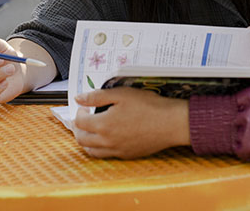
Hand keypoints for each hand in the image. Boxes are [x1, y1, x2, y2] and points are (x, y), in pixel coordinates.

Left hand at [73, 87, 189, 158]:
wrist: (171, 123)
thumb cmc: (149, 106)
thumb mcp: (121, 94)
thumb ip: (97, 96)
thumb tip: (79, 98)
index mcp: (104, 125)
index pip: (80, 122)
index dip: (79, 112)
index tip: (84, 106)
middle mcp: (107, 141)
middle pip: (82, 139)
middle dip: (79, 128)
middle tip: (84, 118)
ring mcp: (117, 151)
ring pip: (92, 151)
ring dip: (87, 140)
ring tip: (91, 129)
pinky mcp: (127, 155)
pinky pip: (107, 155)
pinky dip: (100, 148)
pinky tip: (107, 137)